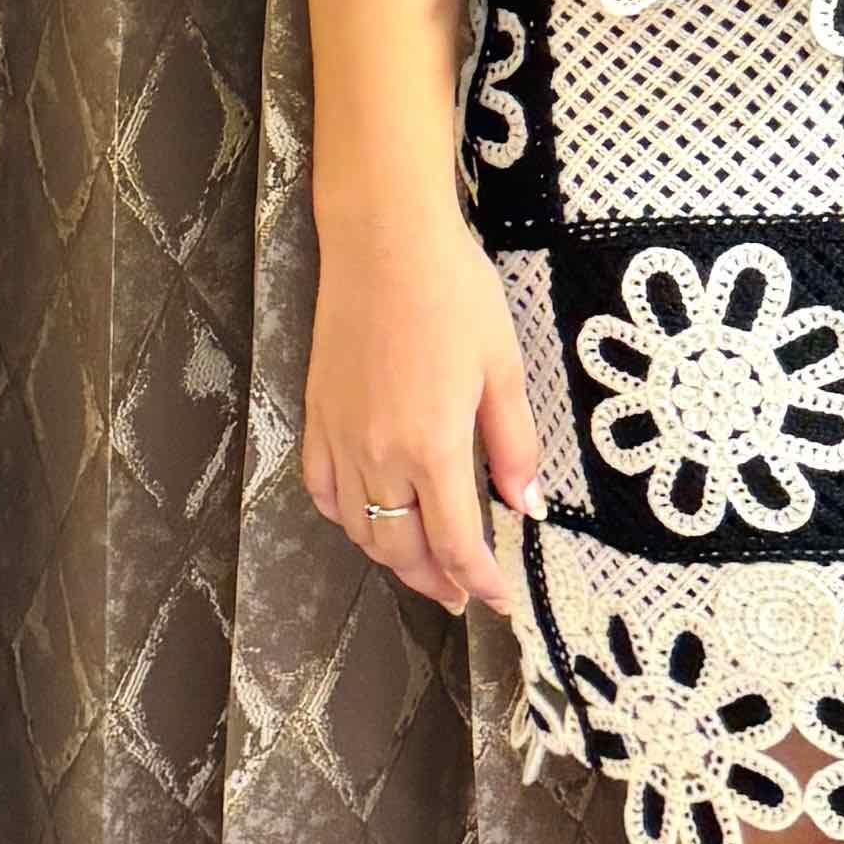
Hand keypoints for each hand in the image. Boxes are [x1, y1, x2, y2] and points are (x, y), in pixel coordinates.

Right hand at [301, 207, 542, 617]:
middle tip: (462, 594)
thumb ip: (513, 446)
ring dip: (391, 557)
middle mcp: (379, 454)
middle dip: (435, 581)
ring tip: (422, 563)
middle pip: (401, 548)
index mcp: (433, 447)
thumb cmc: (454, 294)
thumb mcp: (503, 368)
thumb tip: (527, 506)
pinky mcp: (316, 416)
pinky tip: (368, 516)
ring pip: (359, 528)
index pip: (454, 543)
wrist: (383, 242)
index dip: (479, 582)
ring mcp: (340, 437)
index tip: (498, 602)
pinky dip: (346, 517)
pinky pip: (323, 490)